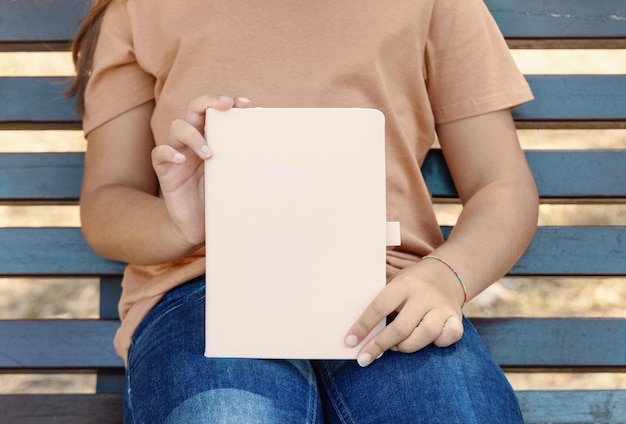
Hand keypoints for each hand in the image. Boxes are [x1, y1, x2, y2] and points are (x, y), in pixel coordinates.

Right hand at [151, 95, 251, 249]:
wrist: (198, 225)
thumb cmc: (220, 197)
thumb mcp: (236, 176)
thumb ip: (247, 160)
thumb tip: (274, 148)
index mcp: (211, 137)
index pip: (216, 111)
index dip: (228, 102)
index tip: (247, 104)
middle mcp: (194, 140)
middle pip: (194, 108)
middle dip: (209, 102)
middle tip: (225, 106)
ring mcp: (178, 153)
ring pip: (177, 127)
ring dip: (193, 134)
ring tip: (209, 153)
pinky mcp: (165, 170)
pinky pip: (159, 153)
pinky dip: (169, 153)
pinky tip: (181, 160)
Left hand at [345, 261, 463, 366]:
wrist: (448, 272)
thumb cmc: (412, 283)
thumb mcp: (395, 282)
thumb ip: (381, 301)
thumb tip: (357, 330)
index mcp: (404, 284)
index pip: (379, 307)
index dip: (363, 326)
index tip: (350, 342)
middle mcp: (424, 295)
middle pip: (400, 328)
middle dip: (379, 346)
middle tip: (364, 358)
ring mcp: (442, 307)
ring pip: (424, 336)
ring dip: (405, 347)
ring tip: (394, 347)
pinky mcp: (457, 318)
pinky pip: (448, 337)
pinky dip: (437, 343)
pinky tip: (426, 342)